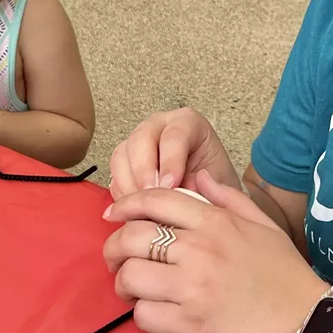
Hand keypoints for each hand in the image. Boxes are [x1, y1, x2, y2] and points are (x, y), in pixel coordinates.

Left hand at [103, 172, 325, 332]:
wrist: (307, 328)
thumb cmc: (287, 277)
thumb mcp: (264, 226)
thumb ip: (227, 198)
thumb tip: (197, 178)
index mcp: (216, 223)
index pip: (155, 200)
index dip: (126, 204)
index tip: (113, 214)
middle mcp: (199, 250)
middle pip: (132, 238)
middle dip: (114, 248)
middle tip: (117, 259)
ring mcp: (192, 289)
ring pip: (130, 277)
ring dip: (125, 284)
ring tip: (135, 290)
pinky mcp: (189, 326)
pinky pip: (143, 315)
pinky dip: (143, 314)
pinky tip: (157, 313)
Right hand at [107, 108, 239, 199]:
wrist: (208, 195)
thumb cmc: (215, 184)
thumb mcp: (218, 183)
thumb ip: (200, 185)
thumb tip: (176, 191)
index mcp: (188, 123)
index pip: (174, 134)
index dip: (170, 160)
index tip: (171, 185)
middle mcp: (159, 127)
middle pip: (141, 139)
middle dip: (144, 171)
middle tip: (151, 196)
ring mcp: (138, 143)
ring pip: (122, 156)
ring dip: (129, 184)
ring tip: (143, 208)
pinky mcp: (125, 163)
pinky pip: (114, 176)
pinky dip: (122, 194)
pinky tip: (135, 209)